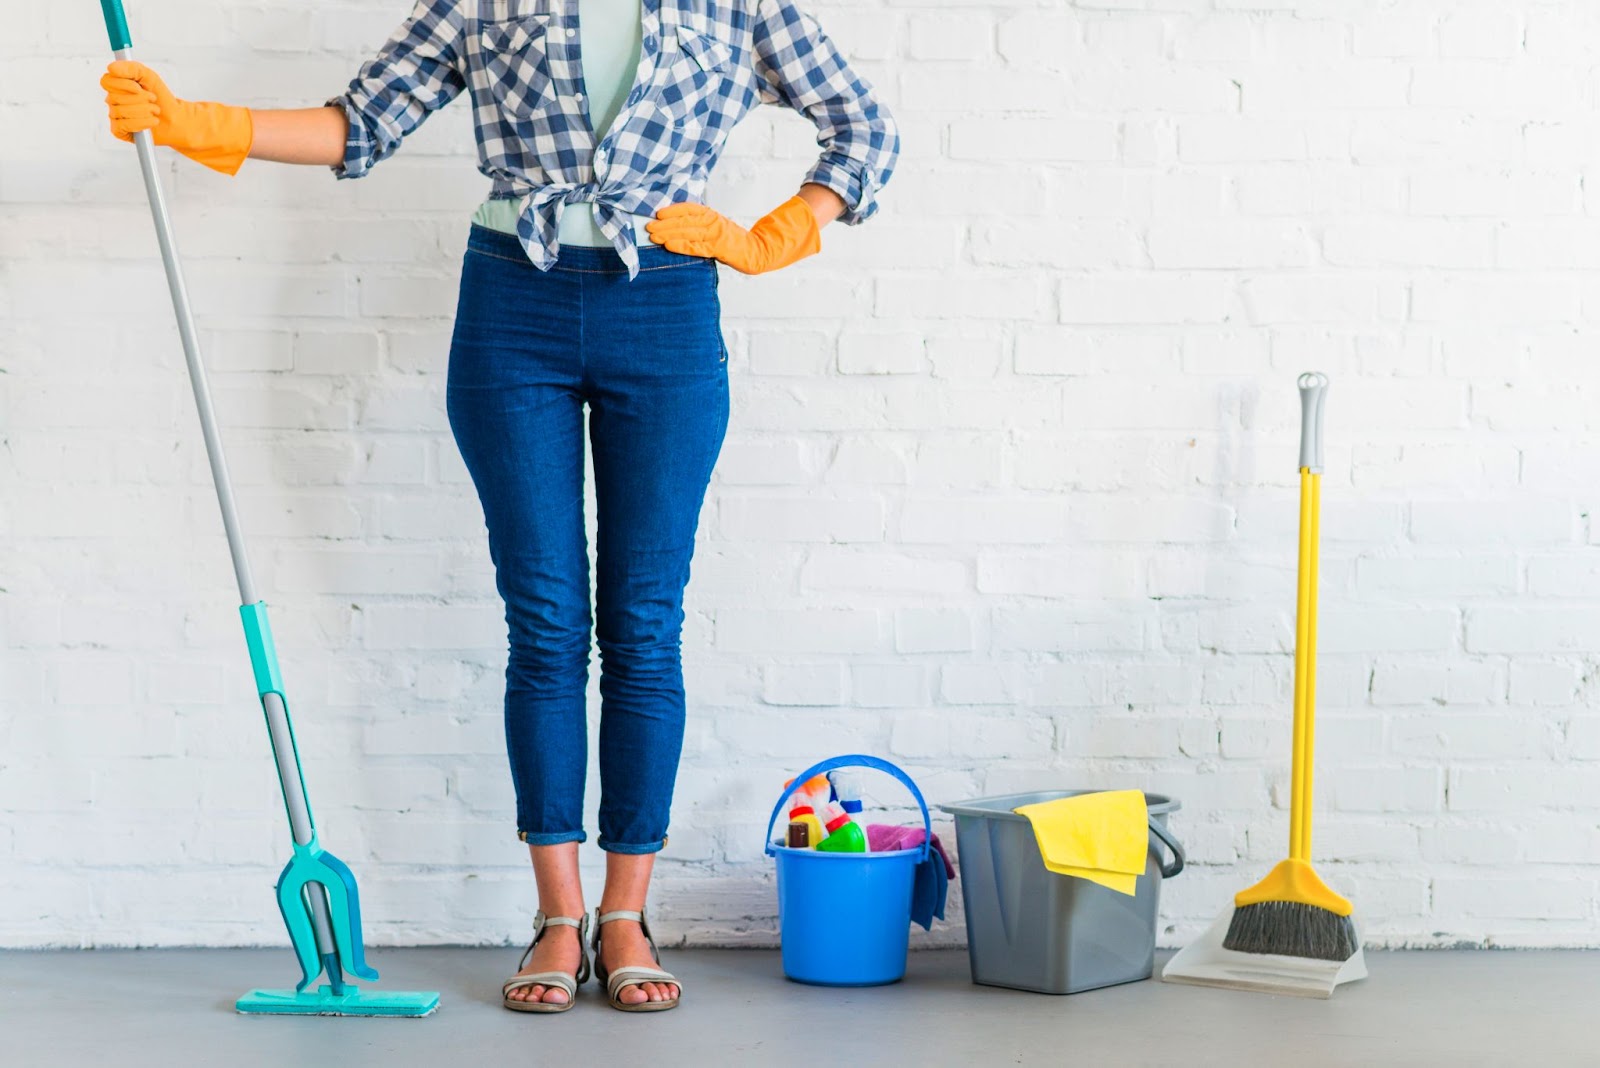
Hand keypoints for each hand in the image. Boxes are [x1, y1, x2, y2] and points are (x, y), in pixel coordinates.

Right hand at [100, 61, 252, 175]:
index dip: (128, 86)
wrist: (188, 127)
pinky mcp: (126, 134)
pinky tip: (151, 126)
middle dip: (139, 99)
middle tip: (157, 106)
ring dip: (142, 112)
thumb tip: (113, 63)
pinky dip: (137, 125)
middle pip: (114, 96)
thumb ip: (134, 69)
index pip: (108, 81)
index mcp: (121, 89)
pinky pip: (120, 127)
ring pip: (119, 111)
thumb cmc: (173, 103)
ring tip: (157, 116)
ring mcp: (121, 119)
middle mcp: (117, 103)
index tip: (148, 92)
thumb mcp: (154, 80)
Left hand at [646, 195, 820, 274]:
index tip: (657, 213)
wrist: (756, 251)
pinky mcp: (720, 248)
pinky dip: (682, 245)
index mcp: (711, 215)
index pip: (689, 208)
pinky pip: (697, 247)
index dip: (673, 210)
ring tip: (653, 236)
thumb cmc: (731, 242)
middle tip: (648, 226)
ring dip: (669, 233)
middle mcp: (713, 221)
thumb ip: (697, 226)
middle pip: (685, 220)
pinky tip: (669, 246)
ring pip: (689, 232)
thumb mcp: (714, 228)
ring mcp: (717, 234)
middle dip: (665, 223)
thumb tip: (672, 226)